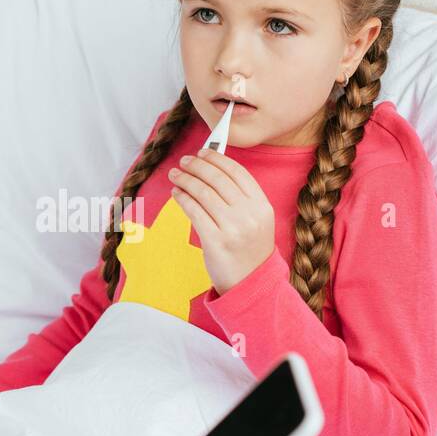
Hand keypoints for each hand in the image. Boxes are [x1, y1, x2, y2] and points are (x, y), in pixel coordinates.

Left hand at [167, 148, 275, 293]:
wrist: (250, 283)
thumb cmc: (248, 249)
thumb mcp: (256, 220)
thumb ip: (240, 197)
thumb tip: (212, 168)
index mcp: (261, 205)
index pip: (237, 172)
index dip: (217, 159)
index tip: (203, 152)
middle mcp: (249, 214)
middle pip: (217, 179)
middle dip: (197, 165)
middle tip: (185, 161)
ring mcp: (233, 228)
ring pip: (203, 192)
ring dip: (185, 179)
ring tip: (175, 175)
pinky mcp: (215, 241)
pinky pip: (194, 211)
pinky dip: (182, 198)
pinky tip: (176, 193)